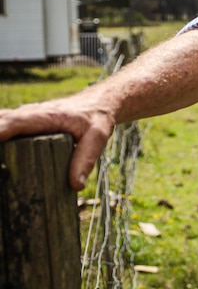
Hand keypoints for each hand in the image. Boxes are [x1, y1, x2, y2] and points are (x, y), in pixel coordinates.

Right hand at [0, 96, 115, 190]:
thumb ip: (87, 158)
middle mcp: (26, 114)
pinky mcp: (18, 124)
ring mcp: (20, 118)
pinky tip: (2, 161)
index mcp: (42, 116)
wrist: (96, 103)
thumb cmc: (96, 118)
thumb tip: (75, 185)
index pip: (11, 122)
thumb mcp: (98, 136)